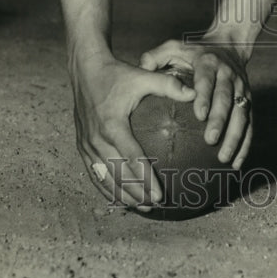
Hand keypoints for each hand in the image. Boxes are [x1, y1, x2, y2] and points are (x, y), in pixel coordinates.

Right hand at [70, 52, 194, 211]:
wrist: (85, 69)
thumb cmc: (117, 73)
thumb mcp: (143, 76)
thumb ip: (169, 85)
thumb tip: (195, 94)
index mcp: (112, 124)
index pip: (131, 158)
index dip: (146, 179)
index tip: (161, 195)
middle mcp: (97, 138)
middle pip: (117, 175)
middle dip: (136, 194)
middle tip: (155, 206)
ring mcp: (86, 143)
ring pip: (104, 178)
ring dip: (121, 195)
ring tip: (141, 208)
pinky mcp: (81, 145)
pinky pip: (93, 172)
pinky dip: (106, 187)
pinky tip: (119, 198)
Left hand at [139, 38, 251, 169]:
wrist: (230, 44)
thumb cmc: (194, 50)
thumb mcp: (174, 46)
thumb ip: (156, 57)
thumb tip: (140, 70)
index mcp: (208, 63)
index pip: (207, 80)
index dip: (205, 97)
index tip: (200, 115)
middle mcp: (228, 75)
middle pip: (226, 99)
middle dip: (220, 120)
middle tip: (210, 140)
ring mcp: (241, 89)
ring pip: (242, 114)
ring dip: (235, 136)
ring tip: (224, 157)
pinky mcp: (249, 101)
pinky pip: (250, 124)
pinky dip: (246, 143)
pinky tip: (236, 163)